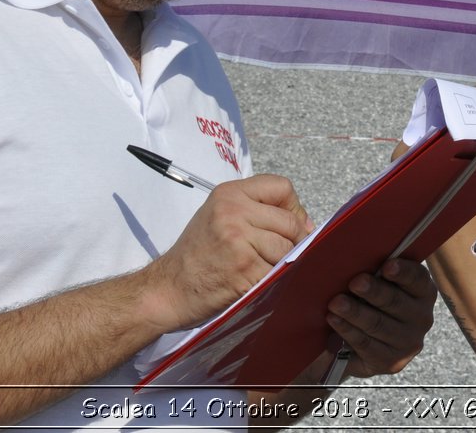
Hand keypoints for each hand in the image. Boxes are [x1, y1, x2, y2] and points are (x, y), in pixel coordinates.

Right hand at [140, 174, 310, 332]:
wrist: (168, 288)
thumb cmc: (199, 254)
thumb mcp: (221, 216)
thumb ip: (259, 211)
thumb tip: (307, 224)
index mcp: (229, 194)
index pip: (282, 187)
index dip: (292, 208)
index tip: (287, 225)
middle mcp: (233, 212)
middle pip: (290, 221)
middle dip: (293, 240)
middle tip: (276, 254)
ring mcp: (239, 241)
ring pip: (288, 248)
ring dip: (283, 263)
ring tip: (262, 268)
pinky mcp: (244, 270)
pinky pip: (279, 272)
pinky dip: (275, 281)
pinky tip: (257, 282)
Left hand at [328, 258, 437, 377]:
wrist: (365, 346)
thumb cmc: (370, 303)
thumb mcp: (379, 285)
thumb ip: (375, 270)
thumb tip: (352, 253)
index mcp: (424, 291)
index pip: (417, 278)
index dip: (403, 272)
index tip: (386, 266)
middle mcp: (422, 317)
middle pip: (395, 301)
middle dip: (373, 291)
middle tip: (354, 282)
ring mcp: (409, 342)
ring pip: (378, 324)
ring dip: (355, 312)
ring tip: (336, 303)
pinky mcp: (391, 362)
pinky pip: (366, 343)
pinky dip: (347, 330)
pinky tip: (334, 320)